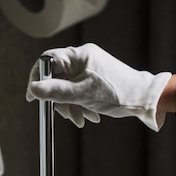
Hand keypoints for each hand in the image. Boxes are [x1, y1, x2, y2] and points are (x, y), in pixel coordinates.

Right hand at [26, 43, 171, 130]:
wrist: (143, 100)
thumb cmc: (117, 93)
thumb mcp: (81, 94)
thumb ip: (55, 92)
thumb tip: (33, 89)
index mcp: (78, 55)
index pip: (47, 62)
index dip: (37, 79)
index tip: (32, 97)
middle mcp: (82, 60)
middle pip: (57, 79)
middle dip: (60, 100)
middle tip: (66, 115)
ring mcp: (88, 70)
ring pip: (67, 89)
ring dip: (71, 106)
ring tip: (81, 119)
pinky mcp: (93, 81)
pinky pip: (78, 93)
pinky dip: (80, 105)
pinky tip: (88, 116)